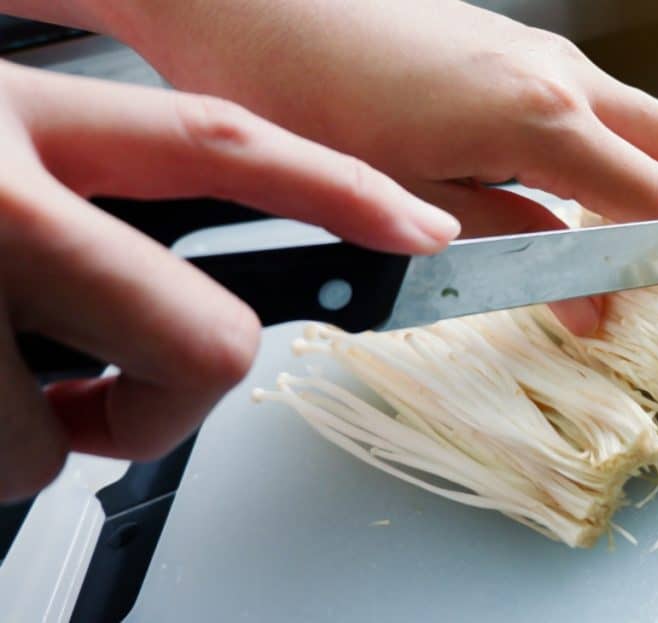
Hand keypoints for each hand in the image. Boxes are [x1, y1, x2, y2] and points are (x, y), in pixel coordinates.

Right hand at [0, 61, 458, 500]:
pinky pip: (25, 463)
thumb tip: (169, 259)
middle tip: (118, 394)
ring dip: (68, 424)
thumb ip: (89, 185)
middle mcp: (5, 192)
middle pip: (212, 335)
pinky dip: (12, 447)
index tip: (418, 229)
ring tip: (6, 381)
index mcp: (30, 120)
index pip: (223, 145)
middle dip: (181, 391)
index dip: (338, 191)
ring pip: (124, 423)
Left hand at [103, 0, 657, 334]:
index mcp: (542, 121)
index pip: (657, 199)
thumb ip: (512, 247)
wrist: (251, 2)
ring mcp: (537, 57)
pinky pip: (605, 105)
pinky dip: (643, 146)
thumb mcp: (409, 198)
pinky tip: (634, 171)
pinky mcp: (510, 52)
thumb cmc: (311, 98)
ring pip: (646, 118)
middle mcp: (558, 79)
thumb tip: (594, 303)